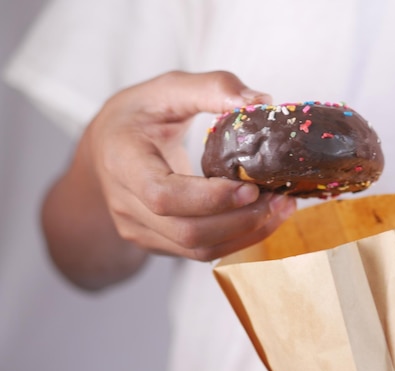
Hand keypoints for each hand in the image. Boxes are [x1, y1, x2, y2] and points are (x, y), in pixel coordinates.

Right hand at [43, 71, 295, 288]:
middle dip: (241, 221)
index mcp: (123, 162)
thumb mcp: (167, 89)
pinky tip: (263, 217)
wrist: (106, 148)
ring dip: (247, 233)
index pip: (162, 195)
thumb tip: (260, 101)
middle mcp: (127, 204)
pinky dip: (238, 238)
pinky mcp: (158, 242)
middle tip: (280, 199)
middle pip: (188, 231)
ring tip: (280, 209)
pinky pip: (201, 250)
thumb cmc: (137, 116)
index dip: (209, 198)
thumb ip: (212, 88)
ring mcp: (141, 229)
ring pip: (198, 249)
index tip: (250, 187)